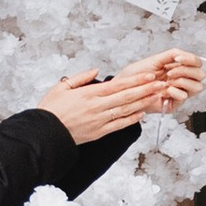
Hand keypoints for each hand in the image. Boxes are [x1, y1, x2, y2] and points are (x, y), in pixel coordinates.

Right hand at [38, 56, 201, 141]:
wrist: (44, 134)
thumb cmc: (50, 110)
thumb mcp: (61, 87)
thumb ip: (80, 78)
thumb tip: (96, 70)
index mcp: (88, 94)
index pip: (117, 85)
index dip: (135, 80)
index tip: (149, 75)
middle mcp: (96, 107)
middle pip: (126, 96)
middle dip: (145, 89)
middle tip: (161, 83)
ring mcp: (99, 121)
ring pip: (126, 110)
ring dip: (143, 102)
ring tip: (157, 96)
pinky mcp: (99, 132)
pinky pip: (119, 125)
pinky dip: (132, 119)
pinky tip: (142, 113)